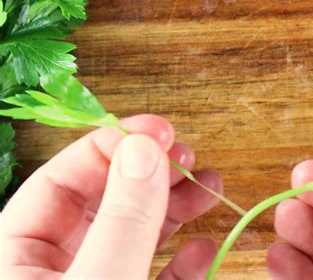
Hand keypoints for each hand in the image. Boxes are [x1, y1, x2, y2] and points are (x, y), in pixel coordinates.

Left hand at [1, 114, 219, 279]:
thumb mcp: (99, 279)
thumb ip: (122, 219)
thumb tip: (145, 149)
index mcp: (18, 254)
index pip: (61, 180)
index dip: (113, 147)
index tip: (160, 132)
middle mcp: (54, 268)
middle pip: (104, 202)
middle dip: (152, 175)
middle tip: (188, 157)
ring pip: (134, 235)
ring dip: (175, 210)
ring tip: (209, 188)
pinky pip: (154, 276)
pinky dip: (181, 263)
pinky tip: (202, 249)